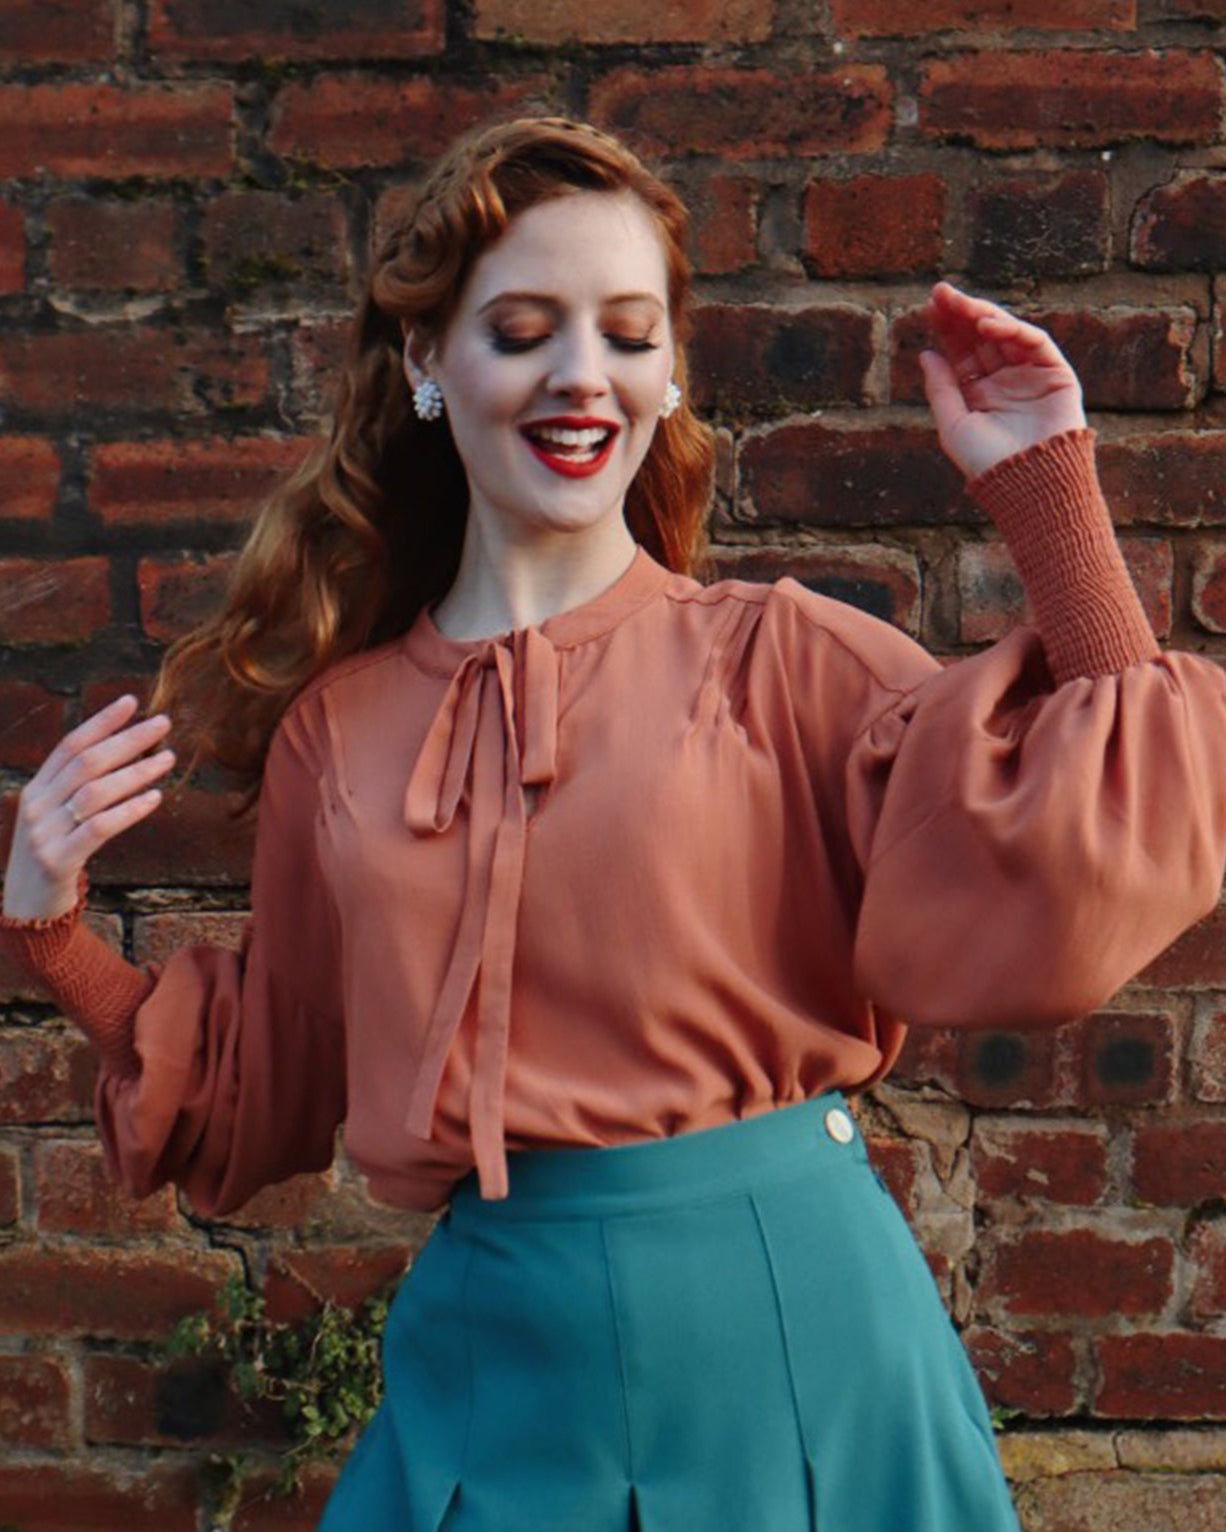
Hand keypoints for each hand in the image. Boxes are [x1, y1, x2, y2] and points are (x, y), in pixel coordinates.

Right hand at [2, 695, 175, 920]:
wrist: (26, 911)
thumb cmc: (53, 856)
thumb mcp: (56, 817)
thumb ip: (77, 789)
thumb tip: (121, 753)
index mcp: (36, 789)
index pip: (70, 745)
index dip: (100, 722)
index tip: (132, 702)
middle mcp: (36, 805)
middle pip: (86, 762)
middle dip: (127, 739)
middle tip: (162, 724)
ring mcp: (44, 833)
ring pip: (96, 791)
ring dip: (137, 772)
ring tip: (169, 759)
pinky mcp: (58, 860)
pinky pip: (99, 827)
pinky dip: (129, 809)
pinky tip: (155, 798)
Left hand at [919, 281, 1085, 480]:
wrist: (1027, 484)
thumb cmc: (987, 463)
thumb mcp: (954, 425)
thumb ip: (940, 389)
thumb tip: (925, 353)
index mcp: (978, 392)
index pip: (960, 351)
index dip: (945, 328)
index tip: (928, 306)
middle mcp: (1004, 380)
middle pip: (980, 337)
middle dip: (961, 314)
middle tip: (940, 292)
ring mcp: (1029, 375)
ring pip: (1006, 334)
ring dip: (983, 315)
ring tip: (960, 304)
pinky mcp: (1055, 374)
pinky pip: (1034, 343)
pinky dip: (1013, 330)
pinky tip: (987, 324)